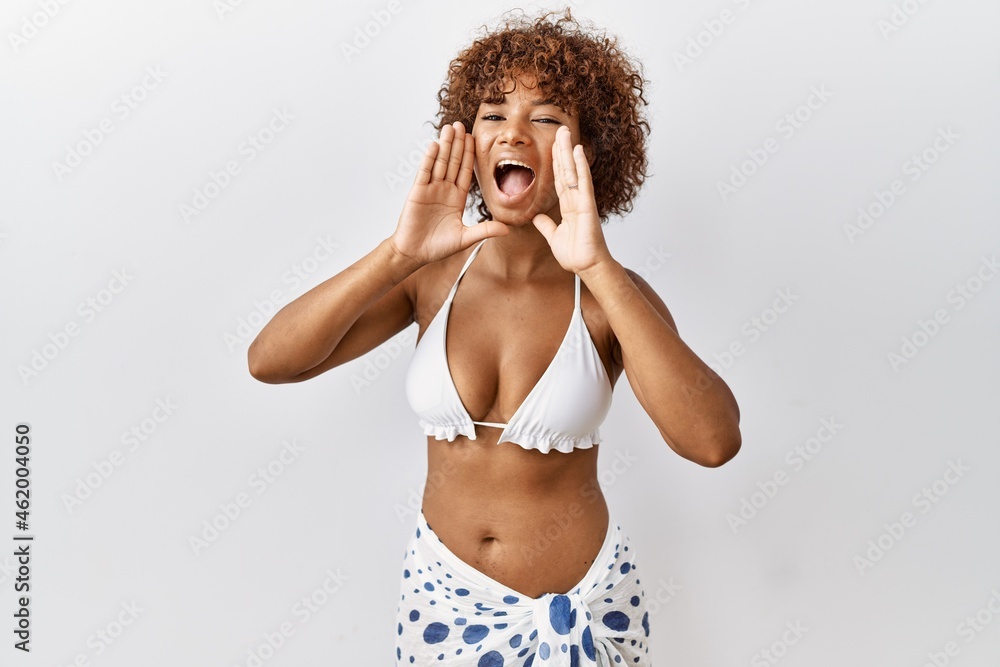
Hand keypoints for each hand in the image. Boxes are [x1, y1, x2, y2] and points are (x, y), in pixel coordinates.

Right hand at [388, 121, 508, 266]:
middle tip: (461, 124)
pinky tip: (434, 145)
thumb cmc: (438, 247)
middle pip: (452, 162)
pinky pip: (424, 172)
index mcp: (457, 198)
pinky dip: (429, 159)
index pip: (465, 172)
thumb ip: (485, 230)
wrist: (414, 253)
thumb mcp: (465, 238)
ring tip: (449, 128)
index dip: (469, 155)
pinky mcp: (417, 193)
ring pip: (439, 163)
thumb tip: (508, 229)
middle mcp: (444, 190)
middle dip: (457, 143)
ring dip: (444, 145)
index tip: (473, 138)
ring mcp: (430, 190)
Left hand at [531, 125, 613, 274]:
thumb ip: (546, 226)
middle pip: (567, 170)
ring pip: (573, 171)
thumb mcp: (554, 237)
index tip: (554, 146)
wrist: (587, 267)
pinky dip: (580, 166)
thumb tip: (536, 217)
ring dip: (569, 151)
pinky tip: (578, 151)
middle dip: (562, 150)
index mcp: (569, 206)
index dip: (556, 163)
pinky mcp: (587, 206)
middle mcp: (576, 200)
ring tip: (566, 133)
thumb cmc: (576, 255)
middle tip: (560, 130)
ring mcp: (583, 201)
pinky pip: (583, 182)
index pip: (560, 180)